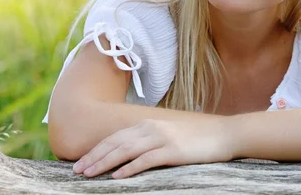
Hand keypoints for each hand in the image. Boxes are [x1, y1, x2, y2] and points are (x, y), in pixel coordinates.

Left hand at [72, 117, 233, 178]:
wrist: (223, 134)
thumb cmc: (196, 138)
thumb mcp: (168, 134)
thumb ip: (149, 140)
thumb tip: (129, 154)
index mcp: (147, 124)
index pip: (115, 137)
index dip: (96, 150)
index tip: (81, 162)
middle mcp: (151, 128)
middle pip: (115, 143)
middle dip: (94, 157)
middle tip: (77, 171)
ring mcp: (162, 137)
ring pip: (126, 150)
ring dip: (105, 163)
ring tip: (89, 174)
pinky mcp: (173, 150)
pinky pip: (146, 160)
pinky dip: (129, 168)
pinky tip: (117, 177)